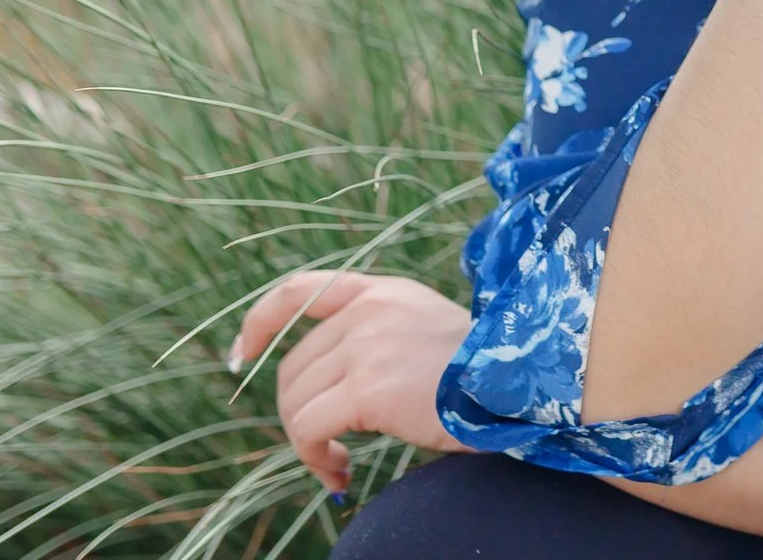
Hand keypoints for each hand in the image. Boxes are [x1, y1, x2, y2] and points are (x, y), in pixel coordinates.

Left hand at [231, 270, 473, 495]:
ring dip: (307, 440)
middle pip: (293, 366)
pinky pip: (310, 430)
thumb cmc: (482, 369)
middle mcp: (369, 312)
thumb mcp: (425, 329)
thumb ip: (377, 334)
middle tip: (324, 442)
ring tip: (335, 461)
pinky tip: (340, 471)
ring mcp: (366, 347)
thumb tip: (321, 379)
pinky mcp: (366, 388)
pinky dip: (314, 457)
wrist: (519, 382)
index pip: (299, 290)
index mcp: (382, 292)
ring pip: (296, 402)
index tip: (243, 355)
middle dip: (297, 410)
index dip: (260, 322)